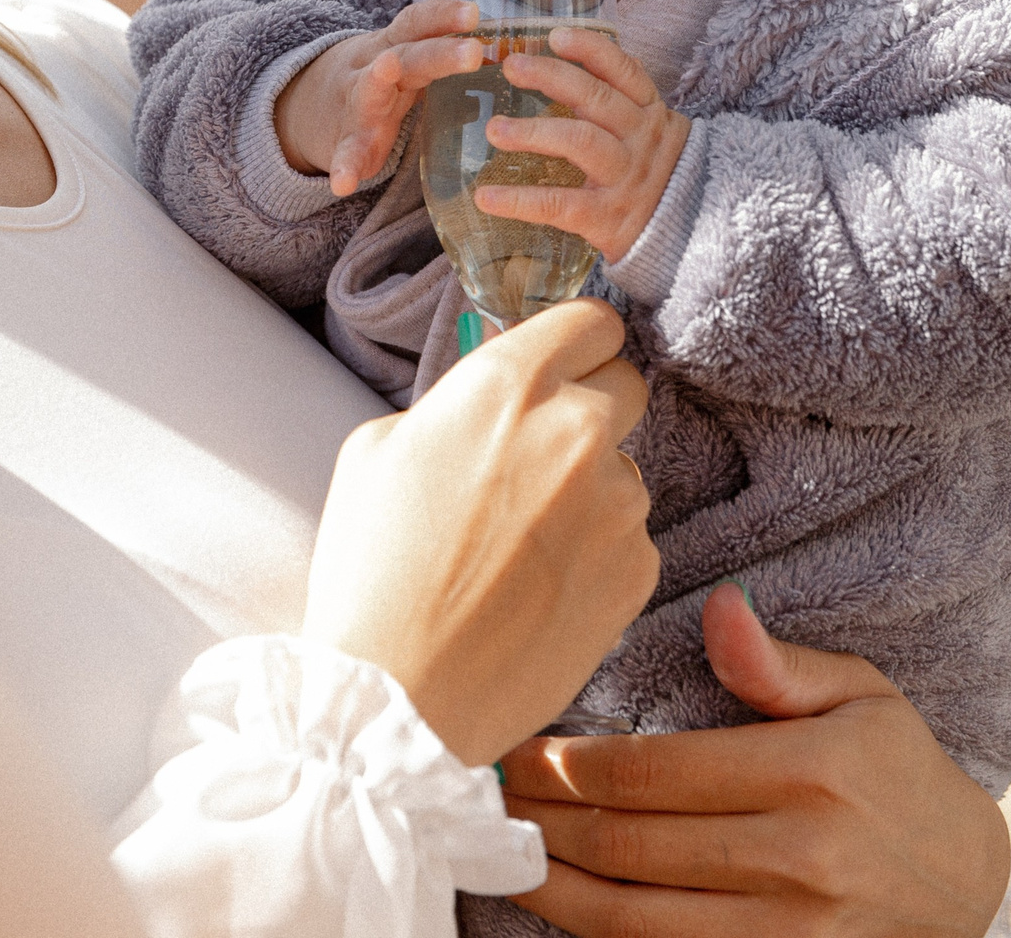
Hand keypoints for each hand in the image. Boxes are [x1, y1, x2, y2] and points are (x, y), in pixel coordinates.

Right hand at [277, 0, 486, 194]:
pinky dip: (343, 168)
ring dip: (377, 81)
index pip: (418, 24)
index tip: (475, 12)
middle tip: (472, 52)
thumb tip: (517, 54)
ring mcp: (356, 106)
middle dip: (438, 53)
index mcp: (393, 49)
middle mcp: (373, 69)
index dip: (444, 15)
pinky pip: (343, 154)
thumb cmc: (376, 82)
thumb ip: (443, 52)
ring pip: (368, 90)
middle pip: (405, 56)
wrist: (304, 106)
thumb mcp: (402, 59)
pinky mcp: (346, 143)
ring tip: (385, 71)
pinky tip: (343, 183)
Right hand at [304, 299, 656, 767]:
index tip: (562, 361)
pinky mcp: (639, 569)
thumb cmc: (371, 569)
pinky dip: (596, 552)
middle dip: (590, 408)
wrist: (401, 692)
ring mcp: (617, 502)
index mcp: (503, 384)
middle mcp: (575, 430)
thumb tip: (492, 400)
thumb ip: (452, 404)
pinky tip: (539, 586)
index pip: (590, 320)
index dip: (575, 340)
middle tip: (537, 454)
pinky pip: (630, 536)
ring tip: (521, 543)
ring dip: (589, 489)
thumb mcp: (376, 449)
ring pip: (625, 469)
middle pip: (627, 385)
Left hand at [474, 24, 689, 263]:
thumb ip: (620, 98)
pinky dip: (519, 200)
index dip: (591, 50)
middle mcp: (640, 140)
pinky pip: (559, 204)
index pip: (624, 72)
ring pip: (580, 143)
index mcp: (650, 113)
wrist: (692, 234)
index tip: (555, 35)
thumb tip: (576, 54)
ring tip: (494, 129)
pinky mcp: (607, 218)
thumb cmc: (652, 172)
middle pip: (597, 100)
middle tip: (511, 66)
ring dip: (532, 132)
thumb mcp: (650, 130)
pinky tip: (486, 197)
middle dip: (553, 77)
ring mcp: (625, 179)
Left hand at [500, 583, 1010, 934]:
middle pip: (631, 844)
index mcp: (810, 775)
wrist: (970, 885)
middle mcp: (800, 859)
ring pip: (637, 918)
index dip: (566, 764)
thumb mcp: (860, 696)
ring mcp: (793, 933)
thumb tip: (719, 609)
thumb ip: (777, 663)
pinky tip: (561, 904)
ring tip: (500, 852)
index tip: (509, 750)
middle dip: (542, 822)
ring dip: (554, 887)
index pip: (652, 772)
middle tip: (480, 798)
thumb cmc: (896, 772)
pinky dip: (604, 937)